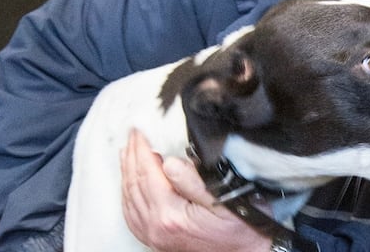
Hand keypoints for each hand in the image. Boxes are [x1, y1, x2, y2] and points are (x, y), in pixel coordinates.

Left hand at [120, 128, 271, 251]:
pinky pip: (131, 215)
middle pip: (135, 183)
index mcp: (171, 214)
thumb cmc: (242, 227)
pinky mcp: (156, 240)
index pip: (147, 173)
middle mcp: (157, 227)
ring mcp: (154, 236)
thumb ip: (194, 181)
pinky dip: (127, 194)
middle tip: (134, 135)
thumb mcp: (226, 198)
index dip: (142, 149)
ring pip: (129, 197)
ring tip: (128, 152)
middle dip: (132, 155)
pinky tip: (129, 183)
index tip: (140, 131)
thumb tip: (168, 163)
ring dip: (127, 172)